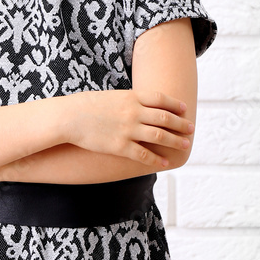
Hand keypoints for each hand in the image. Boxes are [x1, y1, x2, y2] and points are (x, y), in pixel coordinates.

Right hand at [61, 89, 193, 167]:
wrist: (68, 117)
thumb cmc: (86, 105)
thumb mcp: (111, 97)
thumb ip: (128, 101)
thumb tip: (141, 106)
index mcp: (131, 97)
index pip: (160, 99)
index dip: (175, 105)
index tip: (184, 109)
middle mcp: (133, 113)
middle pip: (165, 118)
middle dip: (180, 124)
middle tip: (191, 128)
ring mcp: (128, 130)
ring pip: (159, 136)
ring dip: (175, 141)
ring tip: (185, 145)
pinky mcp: (120, 146)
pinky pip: (144, 155)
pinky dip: (156, 160)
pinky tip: (164, 163)